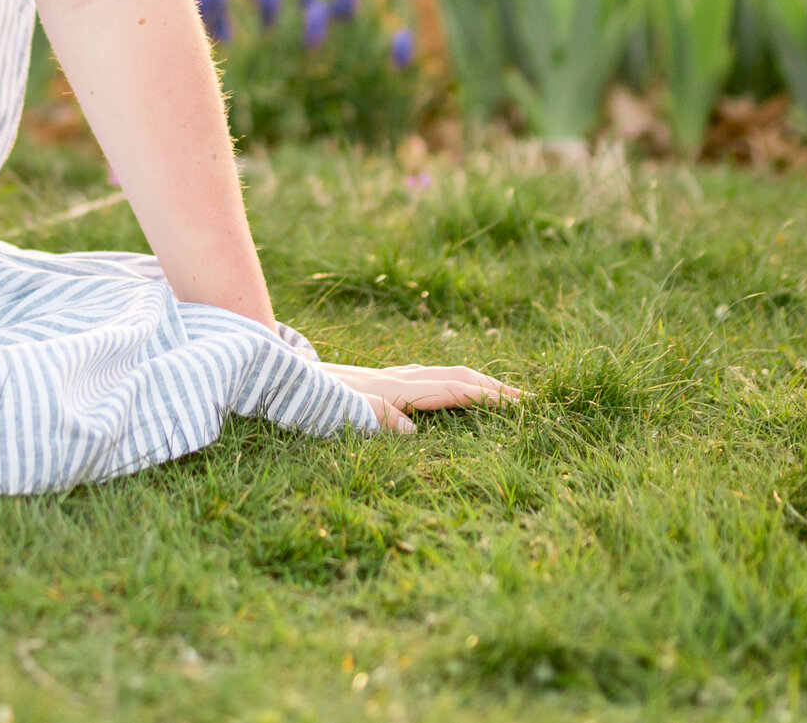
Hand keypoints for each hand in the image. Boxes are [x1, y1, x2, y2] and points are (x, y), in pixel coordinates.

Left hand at [326, 362, 527, 435]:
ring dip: (475, 382)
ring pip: (443, 374)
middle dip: (494, 385)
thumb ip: (374, 418)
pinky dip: (452, 384)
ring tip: (500, 396)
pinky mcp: (378, 380)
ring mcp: (388, 376)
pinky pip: (428, 378)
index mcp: (396, 387)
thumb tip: (412, 432)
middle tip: (529, 399)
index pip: (455, 389)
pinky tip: (450, 393)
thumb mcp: (339, 410)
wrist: (278, 374)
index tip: (524, 404)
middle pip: (456, 375)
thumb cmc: (308, 398)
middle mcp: (397, 378)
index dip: (491, 397)